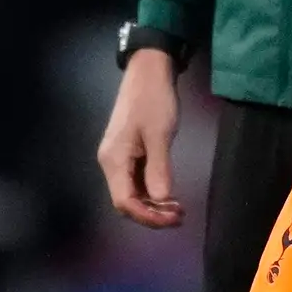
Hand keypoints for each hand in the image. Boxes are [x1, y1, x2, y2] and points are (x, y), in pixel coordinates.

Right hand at [98, 48, 183, 227]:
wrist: (148, 73)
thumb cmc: (153, 100)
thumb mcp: (159, 134)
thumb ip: (159, 168)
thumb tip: (161, 200)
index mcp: (113, 160)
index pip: (124, 202)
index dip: (147, 216)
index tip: (173, 219)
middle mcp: (111, 163)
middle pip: (126, 201)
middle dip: (152, 214)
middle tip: (180, 216)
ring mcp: (119, 159)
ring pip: (132, 193)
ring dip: (153, 205)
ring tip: (178, 209)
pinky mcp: (129, 153)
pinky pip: (137, 181)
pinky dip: (153, 192)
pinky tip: (169, 196)